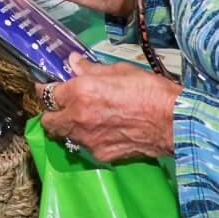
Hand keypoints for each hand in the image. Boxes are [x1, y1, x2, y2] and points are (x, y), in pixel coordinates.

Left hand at [39, 63, 178, 163]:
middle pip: (48, 121)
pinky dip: (89, 139)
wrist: (173, 121)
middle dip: (51, 113)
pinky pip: (86, 147)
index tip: (49, 86)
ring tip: (85, 119)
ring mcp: (88, 140)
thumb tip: (72, 62)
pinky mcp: (101, 155)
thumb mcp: (118, 70)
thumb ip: (90, 69)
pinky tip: (103, 130)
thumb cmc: (149, 90)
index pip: (46, 93)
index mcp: (79, 92)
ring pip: (65, 136)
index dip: (46, 89)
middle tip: (63, 105)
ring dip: (69, 127)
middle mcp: (77, 118)